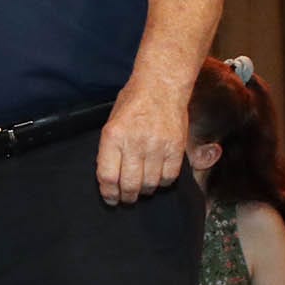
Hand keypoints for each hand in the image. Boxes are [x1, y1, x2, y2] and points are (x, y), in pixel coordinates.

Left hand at [95, 82, 186, 205]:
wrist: (161, 86)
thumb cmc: (133, 103)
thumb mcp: (111, 123)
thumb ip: (110, 149)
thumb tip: (109, 177)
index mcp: (113, 136)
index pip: (108, 176)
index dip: (108, 193)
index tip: (110, 198)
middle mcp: (134, 142)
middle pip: (129, 184)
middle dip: (126, 197)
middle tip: (126, 198)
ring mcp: (157, 145)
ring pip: (150, 183)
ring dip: (145, 191)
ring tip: (141, 189)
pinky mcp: (176, 147)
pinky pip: (170, 176)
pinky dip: (163, 182)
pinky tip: (158, 178)